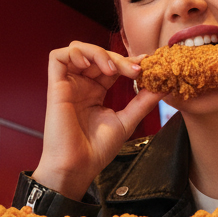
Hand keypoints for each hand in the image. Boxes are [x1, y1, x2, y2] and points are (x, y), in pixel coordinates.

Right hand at [32, 41, 161, 199]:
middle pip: (98, 55)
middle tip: (135, 70)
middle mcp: (81, 86)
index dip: (127, 61)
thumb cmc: (97, 150)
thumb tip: (162, 86)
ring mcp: (68, 85)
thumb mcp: (127, 121)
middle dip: (119, 58)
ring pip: (78, 50)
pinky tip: (91, 65)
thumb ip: (143, 102)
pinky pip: (58, 56)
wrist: (78, 166)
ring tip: (112, 69)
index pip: (111, 66)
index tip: (147, 63)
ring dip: (98, 52)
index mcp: (95, 92)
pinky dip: (76, 53)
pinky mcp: (55, 86)